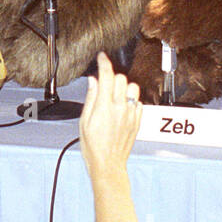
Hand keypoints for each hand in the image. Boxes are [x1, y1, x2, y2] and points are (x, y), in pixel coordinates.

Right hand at [80, 52, 141, 182]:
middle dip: (112, 77)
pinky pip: (138, 102)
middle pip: (121, 78)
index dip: (104, 62)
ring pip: (132, 87)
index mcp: (104, 106)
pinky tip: (122, 108)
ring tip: (114, 96)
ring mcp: (131, 114)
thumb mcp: (84, 121)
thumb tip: (93, 81)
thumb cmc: (93, 146)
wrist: (108, 164)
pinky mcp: (137, 121)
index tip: (102, 57)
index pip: (107, 75)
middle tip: (104, 85)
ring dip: (123, 88)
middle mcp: (120, 108)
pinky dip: (130, 100)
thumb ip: (91, 98)